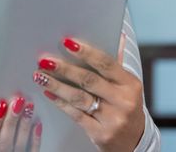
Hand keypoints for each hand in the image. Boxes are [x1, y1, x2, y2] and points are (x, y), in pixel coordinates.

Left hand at [32, 35, 144, 151]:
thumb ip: (117, 61)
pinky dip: (60, 102)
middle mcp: (123, 101)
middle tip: (45, 60)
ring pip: (79, 98)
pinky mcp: (100, 134)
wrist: (135, 141)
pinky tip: (48, 93)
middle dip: (64, 68)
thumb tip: (119, 35)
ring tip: (40, 75)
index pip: (106, 63)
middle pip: (89, 80)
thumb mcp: (126, 84)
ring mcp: (112, 119)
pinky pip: (76, 115)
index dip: (86, 52)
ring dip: (57, 85)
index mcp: (130, 84)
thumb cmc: (125, 105)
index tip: (66, 42)